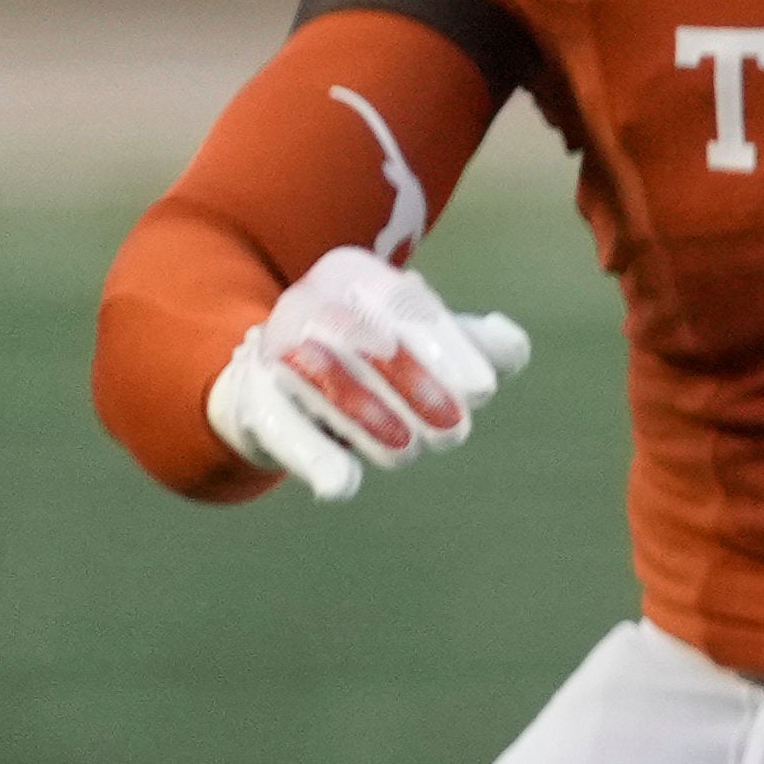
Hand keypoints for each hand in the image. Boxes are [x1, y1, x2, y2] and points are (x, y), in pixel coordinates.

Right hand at [209, 245, 531, 499]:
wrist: (275, 381)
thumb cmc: (371, 358)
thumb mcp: (422, 342)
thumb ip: (475, 343)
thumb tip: (513, 346)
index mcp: (355, 275)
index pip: (408, 307)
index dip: (448, 348)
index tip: (483, 391)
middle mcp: (309, 300)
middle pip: (367, 341)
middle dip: (414, 385)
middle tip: (454, 432)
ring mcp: (274, 349)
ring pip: (323, 381)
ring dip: (367, 417)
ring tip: (406, 451)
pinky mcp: (251, 400)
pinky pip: (282, 427)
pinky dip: (313, 456)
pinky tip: (341, 487)